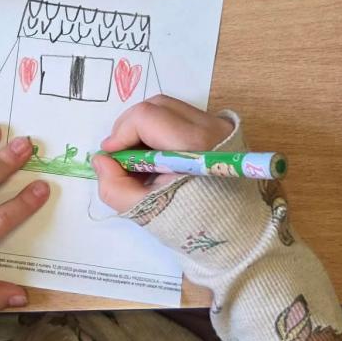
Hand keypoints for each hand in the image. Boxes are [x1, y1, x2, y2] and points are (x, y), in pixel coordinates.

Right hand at [92, 96, 231, 212]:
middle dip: (129, 127)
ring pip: (167, 108)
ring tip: (139, 159)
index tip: (110, 157)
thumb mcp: (147, 212)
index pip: (146, 117)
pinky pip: (181, 117)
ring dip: (144, 128)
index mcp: (196, 145)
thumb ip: (115, 187)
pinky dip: (161, 131)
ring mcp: (219, 125)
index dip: (120, 134)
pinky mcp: (222, 129)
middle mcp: (211, 126)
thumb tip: (101, 160)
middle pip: (155, 106)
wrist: (240, 234)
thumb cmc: (194, 225)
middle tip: (122, 157)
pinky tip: (158, 158)